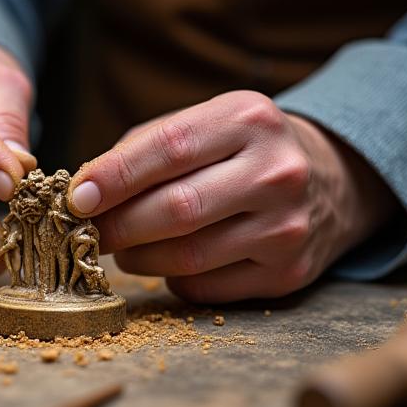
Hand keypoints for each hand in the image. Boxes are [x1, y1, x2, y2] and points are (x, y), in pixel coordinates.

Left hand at [67, 91, 396, 302]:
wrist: (329, 179)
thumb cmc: (243, 148)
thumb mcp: (205, 123)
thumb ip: (143, 148)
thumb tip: (86, 190)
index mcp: (248, 119)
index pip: (170, 148)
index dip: (116, 176)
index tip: (77, 197)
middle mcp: (276, 172)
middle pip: (176, 209)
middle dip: (118, 225)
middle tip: (87, 232)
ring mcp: (287, 228)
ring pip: (186, 256)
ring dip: (137, 257)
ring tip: (121, 247)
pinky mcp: (287, 273)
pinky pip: (204, 286)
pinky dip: (172, 277)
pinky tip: (167, 261)